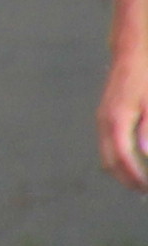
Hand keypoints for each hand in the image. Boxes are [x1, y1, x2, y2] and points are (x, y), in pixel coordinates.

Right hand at [104, 61, 147, 191]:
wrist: (131, 55)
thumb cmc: (145, 78)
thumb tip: (146, 154)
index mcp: (117, 121)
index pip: (123, 158)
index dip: (134, 176)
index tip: (146, 188)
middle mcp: (105, 123)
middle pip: (109, 162)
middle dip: (125, 179)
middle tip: (143, 191)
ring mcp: (102, 120)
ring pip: (105, 155)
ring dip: (120, 171)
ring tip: (139, 181)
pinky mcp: (105, 117)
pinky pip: (107, 145)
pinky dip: (117, 159)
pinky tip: (133, 161)